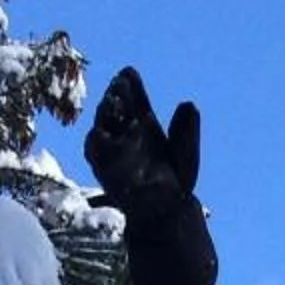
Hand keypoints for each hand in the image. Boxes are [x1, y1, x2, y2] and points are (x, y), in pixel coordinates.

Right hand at [85, 66, 201, 216]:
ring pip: (102, 126)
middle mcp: (124, 133)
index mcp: (144, 125)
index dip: (131, 86)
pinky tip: (101, 133)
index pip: (134, 101)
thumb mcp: (185, 154)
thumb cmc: (176, 180)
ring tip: (113, 103)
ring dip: (105, 114)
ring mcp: (111, 150)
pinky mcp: (102, 168)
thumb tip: (190, 103)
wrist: (166, 212)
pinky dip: (97, 143)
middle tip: (119, 84)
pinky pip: (94, 153)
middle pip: (115, 109)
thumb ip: (187, 132)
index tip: (129, 72)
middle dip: (116, 96)